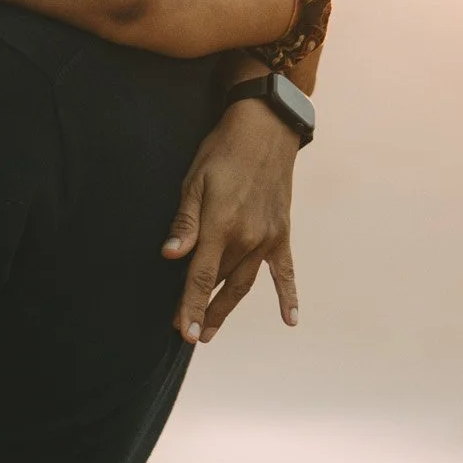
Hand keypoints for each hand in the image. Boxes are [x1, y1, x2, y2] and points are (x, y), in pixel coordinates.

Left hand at [163, 98, 300, 345]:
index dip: (190, 305)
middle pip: (221, 283)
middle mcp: (247, 238)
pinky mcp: (282, 233)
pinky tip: (291, 320)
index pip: (201, 276)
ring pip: (245, 282)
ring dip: (228, 307)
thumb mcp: (194, 180)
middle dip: (203, 309)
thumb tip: (171, 255)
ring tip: (211, 330)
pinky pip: (286, 271)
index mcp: (221, 225)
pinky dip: (289, 296)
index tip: (182, 331)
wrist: (266, 128)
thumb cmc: (222, 151)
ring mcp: (268, 238)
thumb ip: (185, 222)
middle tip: (188, 333)